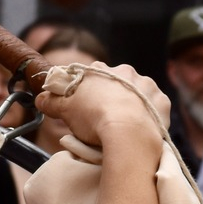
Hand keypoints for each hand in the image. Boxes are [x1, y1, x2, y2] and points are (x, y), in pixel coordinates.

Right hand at [37, 61, 168, 156]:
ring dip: (131, 105)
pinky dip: (148, 116)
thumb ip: (51, 102)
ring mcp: (146, 86)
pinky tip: (141, 127)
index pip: (89, 76)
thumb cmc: (94, 119)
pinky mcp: (162, 102)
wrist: (128, 133)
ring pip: (137, 94)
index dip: (85, 91)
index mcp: (100, 70)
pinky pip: (154, 107)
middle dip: (110, 98)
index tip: (83, 105)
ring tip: (123, 125)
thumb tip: (40, 99)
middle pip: (115, 84)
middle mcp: (125, 72)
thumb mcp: (65, 110)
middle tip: (103, 117)